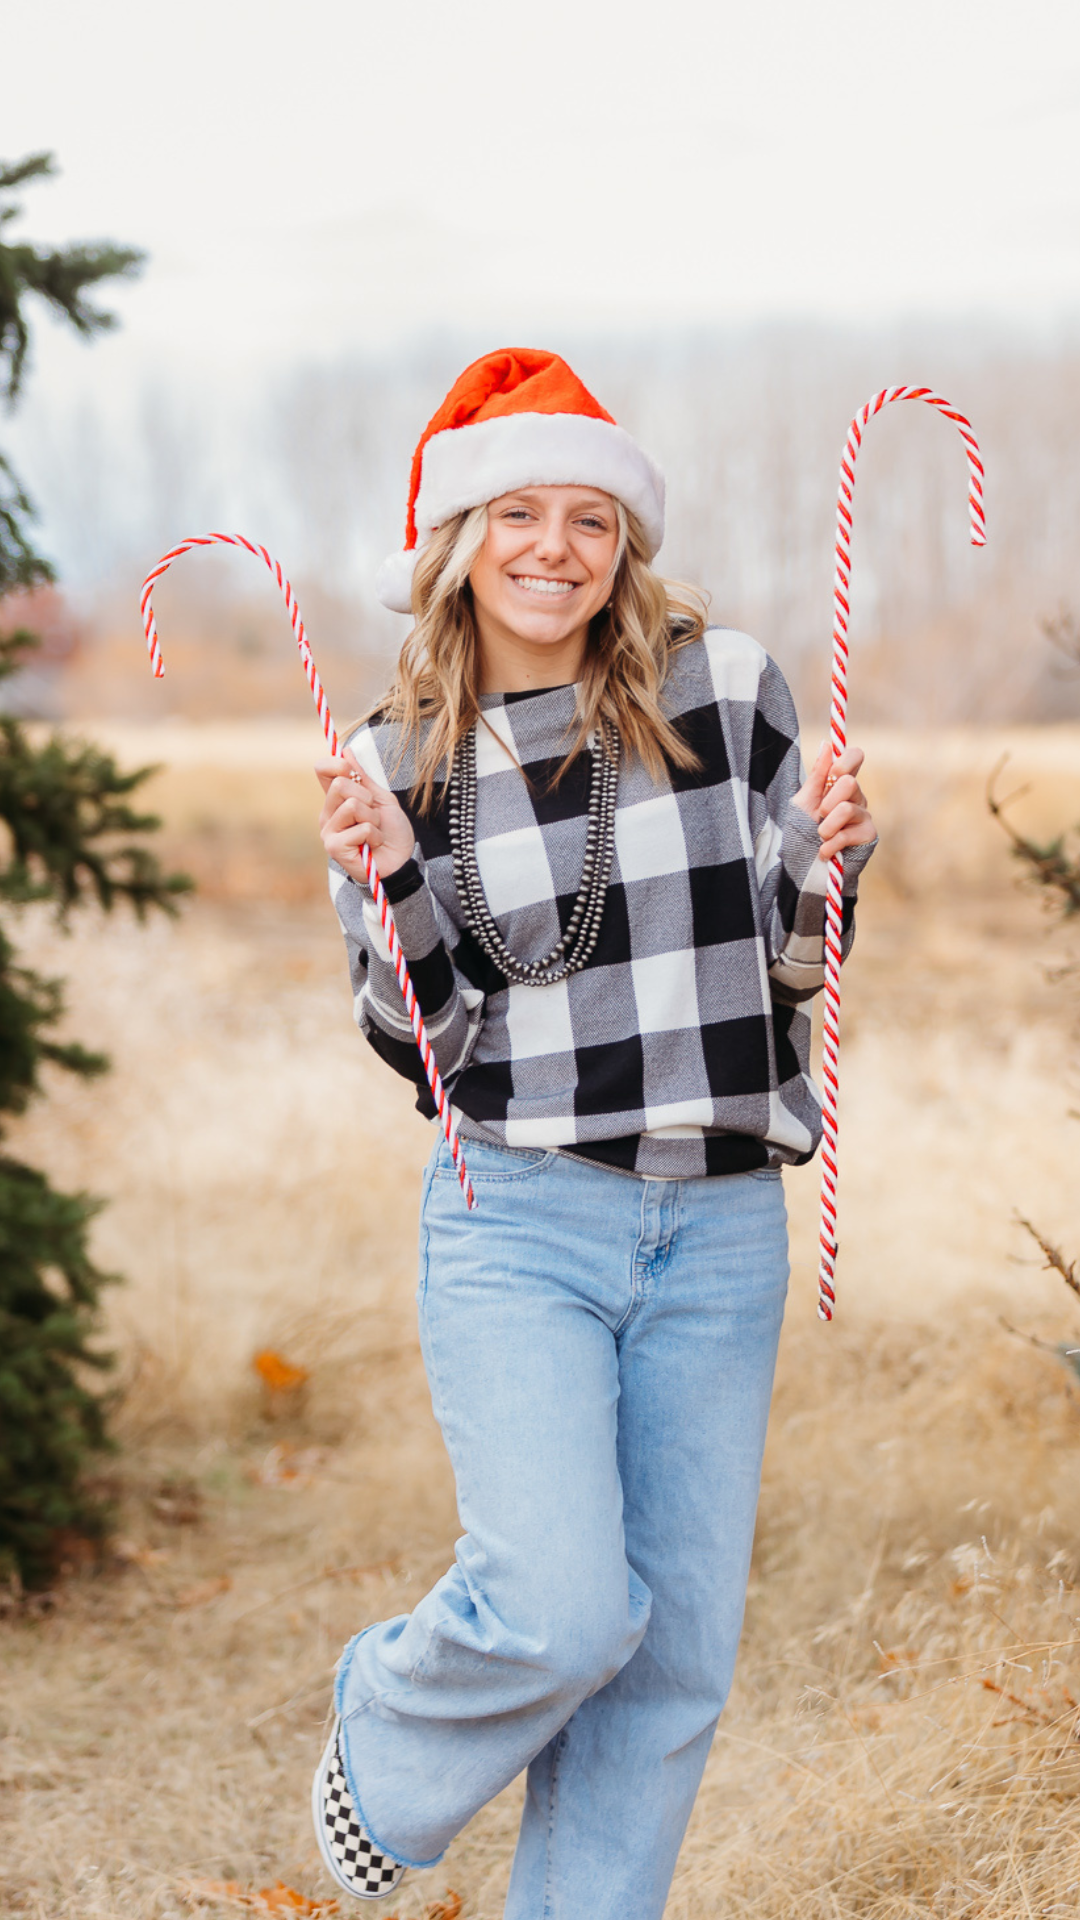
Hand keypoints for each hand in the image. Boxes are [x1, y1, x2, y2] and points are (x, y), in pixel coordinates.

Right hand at [315, 750, 415, 881]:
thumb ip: (363, 778)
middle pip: (339, 784)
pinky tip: (372, 846)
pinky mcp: (334, 847)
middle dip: (366, 797)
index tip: (351, 770)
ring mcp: (328, 831)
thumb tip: (346, 751)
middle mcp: (328, 814)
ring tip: (375, 832)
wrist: (401, 861)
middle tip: (373, 814)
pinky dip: (374, 835)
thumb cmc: (391, 832)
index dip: (336, 763)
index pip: (322, 770)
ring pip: (352, 805)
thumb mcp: (381, 799)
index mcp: (337, 800)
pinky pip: (360, 828)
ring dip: (373, 819)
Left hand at [792, 741, 876, 861]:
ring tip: (820, 836)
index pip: (855, 756)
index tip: (833, 772)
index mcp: (840, 782)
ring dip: (825, 828)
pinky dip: (830, 845)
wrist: (804, 863)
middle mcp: (856, 795)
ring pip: (846, 810)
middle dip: (827, 802)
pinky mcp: (868, 835)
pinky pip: (847, 834)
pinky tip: (824, 851)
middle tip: (819, 815)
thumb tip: (827, 744)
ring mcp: (864, 815)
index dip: (846, 760)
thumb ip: (817, 776)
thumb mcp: (804, 800)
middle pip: (849, 783)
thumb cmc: (803, 829)